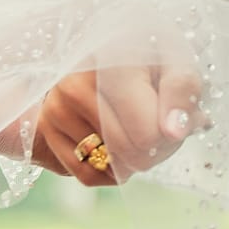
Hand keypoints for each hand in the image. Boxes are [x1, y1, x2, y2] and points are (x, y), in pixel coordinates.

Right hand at [31, 65, 204, 185]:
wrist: (107, 53)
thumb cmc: (149, 58)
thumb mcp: (177, 62)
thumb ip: (183, 93)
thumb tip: (174, 132)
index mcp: (110, 62)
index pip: (147, 133)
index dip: (170, 138)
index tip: (174, 120)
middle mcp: (75, 83)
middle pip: (127, 152)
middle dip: (154, 152)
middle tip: (161, 130)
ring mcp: (56, 107)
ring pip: (108, 165)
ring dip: (134, 161)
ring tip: (139, 129)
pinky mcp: (45, 127)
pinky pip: (86, 175)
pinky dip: (111, 172)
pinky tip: (121, 148)